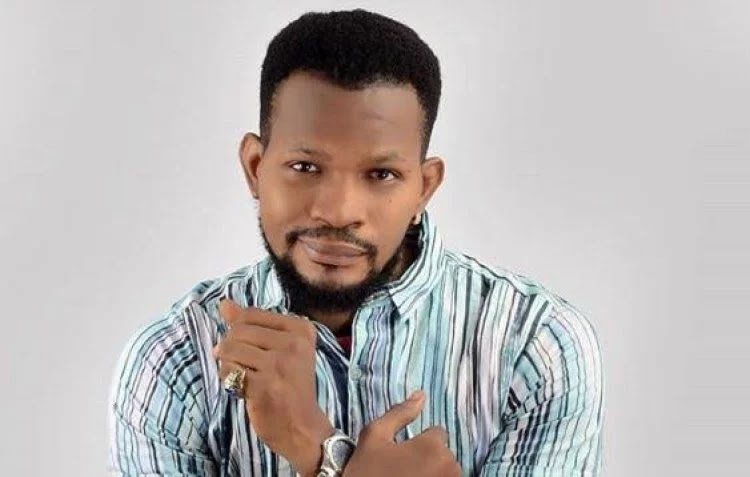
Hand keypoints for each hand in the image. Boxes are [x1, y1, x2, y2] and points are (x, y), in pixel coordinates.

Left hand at [214, 299, 333, 476]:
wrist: (302, 428)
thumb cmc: (290, 387)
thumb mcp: (279, 350)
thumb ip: (252, 324)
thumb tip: (224, 303)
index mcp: (301, 329)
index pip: (251, 314)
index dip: (239, 331)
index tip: (252, 351)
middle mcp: (294, 343)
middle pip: (238, 330)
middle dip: (231, 347)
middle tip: (244, 366)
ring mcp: (279, 364)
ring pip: (230, 348)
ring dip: (228, 364)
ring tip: (242, 376)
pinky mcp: (264, 385)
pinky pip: (229, 370)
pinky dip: (228, 379)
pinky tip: (241, 388)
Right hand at [343, 391, 460, 476]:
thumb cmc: (366, 471)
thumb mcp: (374, 436)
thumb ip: (399, 413)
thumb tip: (420, 395)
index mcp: (433, 447)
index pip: (436, 434)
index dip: (418, 443)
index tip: (400, 456)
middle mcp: (450, 467)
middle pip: (443, 455)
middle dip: (426, 459)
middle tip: (400, 471)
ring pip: (445, 471)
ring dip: (431, 473)